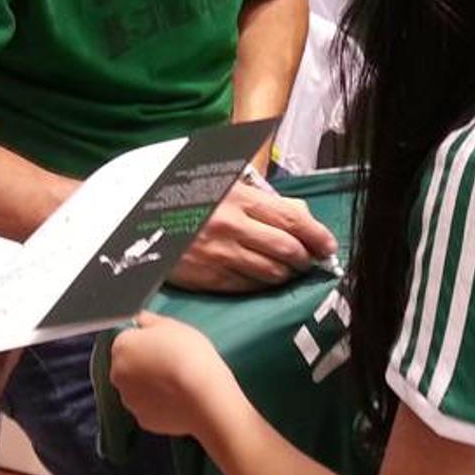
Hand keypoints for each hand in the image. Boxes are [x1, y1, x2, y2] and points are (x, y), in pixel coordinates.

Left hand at [110, 314, 241, 439]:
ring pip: (137, 389)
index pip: (127, 340)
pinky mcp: (143, 420)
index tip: (163, 345)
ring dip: (150, 386)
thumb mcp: (172, 325)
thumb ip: (150, 320)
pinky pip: (149, 408)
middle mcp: (117, 374)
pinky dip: (159, 405)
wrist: (203, 395)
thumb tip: (140, 319)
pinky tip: (178, 400)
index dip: (146, 341)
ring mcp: (129, 400)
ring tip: (176, 383)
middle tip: (170, 363)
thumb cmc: (188, 354)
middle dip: (144, 364)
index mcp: (122, 347)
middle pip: (128, 366)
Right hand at [166, 184, 337, 292]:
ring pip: (272, 272)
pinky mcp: (210, 277)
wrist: (144, 223)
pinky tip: (269, 280)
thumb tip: (303, 213)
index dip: (316, 234)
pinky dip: (266, 285)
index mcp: (239, 197)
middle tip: (311, 261)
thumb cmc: (192, 200)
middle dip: (306, 258)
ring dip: (289, 274)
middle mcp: (232, 226)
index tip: (329, 245)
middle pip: (287, 248)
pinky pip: (250, 286)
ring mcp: (221, 254)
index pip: (291, 217)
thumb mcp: (226, 187)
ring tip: (291, 270)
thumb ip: (265, 199)